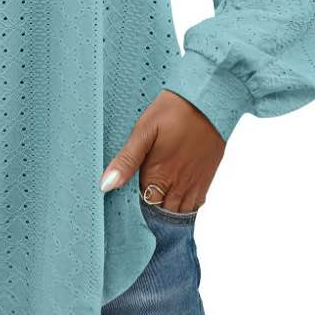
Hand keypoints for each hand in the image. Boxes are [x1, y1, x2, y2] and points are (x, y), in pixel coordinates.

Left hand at [98, 89, 225, 212]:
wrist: (208, 100)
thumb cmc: (173, 111)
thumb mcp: (143, 131)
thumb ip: (126, 161)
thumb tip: (106, 185)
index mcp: (158, 175)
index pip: (145, 206)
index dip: (136, 207)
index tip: (128, 205)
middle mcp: (178, 184)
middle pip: (163, 214)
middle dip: (153, 215)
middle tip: (142, 208)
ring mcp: (196, 183)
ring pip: (181, 213)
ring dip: (170, 214)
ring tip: (158, 210)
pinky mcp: (208, 177)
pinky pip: (197, 204)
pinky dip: (187, 208)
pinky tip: (178, 202)